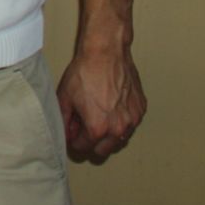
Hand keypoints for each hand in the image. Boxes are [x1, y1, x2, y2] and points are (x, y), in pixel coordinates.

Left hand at [56, 46, 145, 160]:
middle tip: (83, 127)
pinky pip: (130, 124)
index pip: (83, 148)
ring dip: (107, 134)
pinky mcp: (141, 109)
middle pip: (103, 151)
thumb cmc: (85, 73)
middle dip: (91, 143)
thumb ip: (64, 120)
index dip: (74, 140)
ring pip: (119, 139)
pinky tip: (111, 107)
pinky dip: (121, 121)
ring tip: (97, 116)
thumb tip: (66, 133)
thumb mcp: (65, 98)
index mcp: (97, 128)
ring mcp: (133, 120)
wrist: (106, 54)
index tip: (72, 133)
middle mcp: (118, 128)